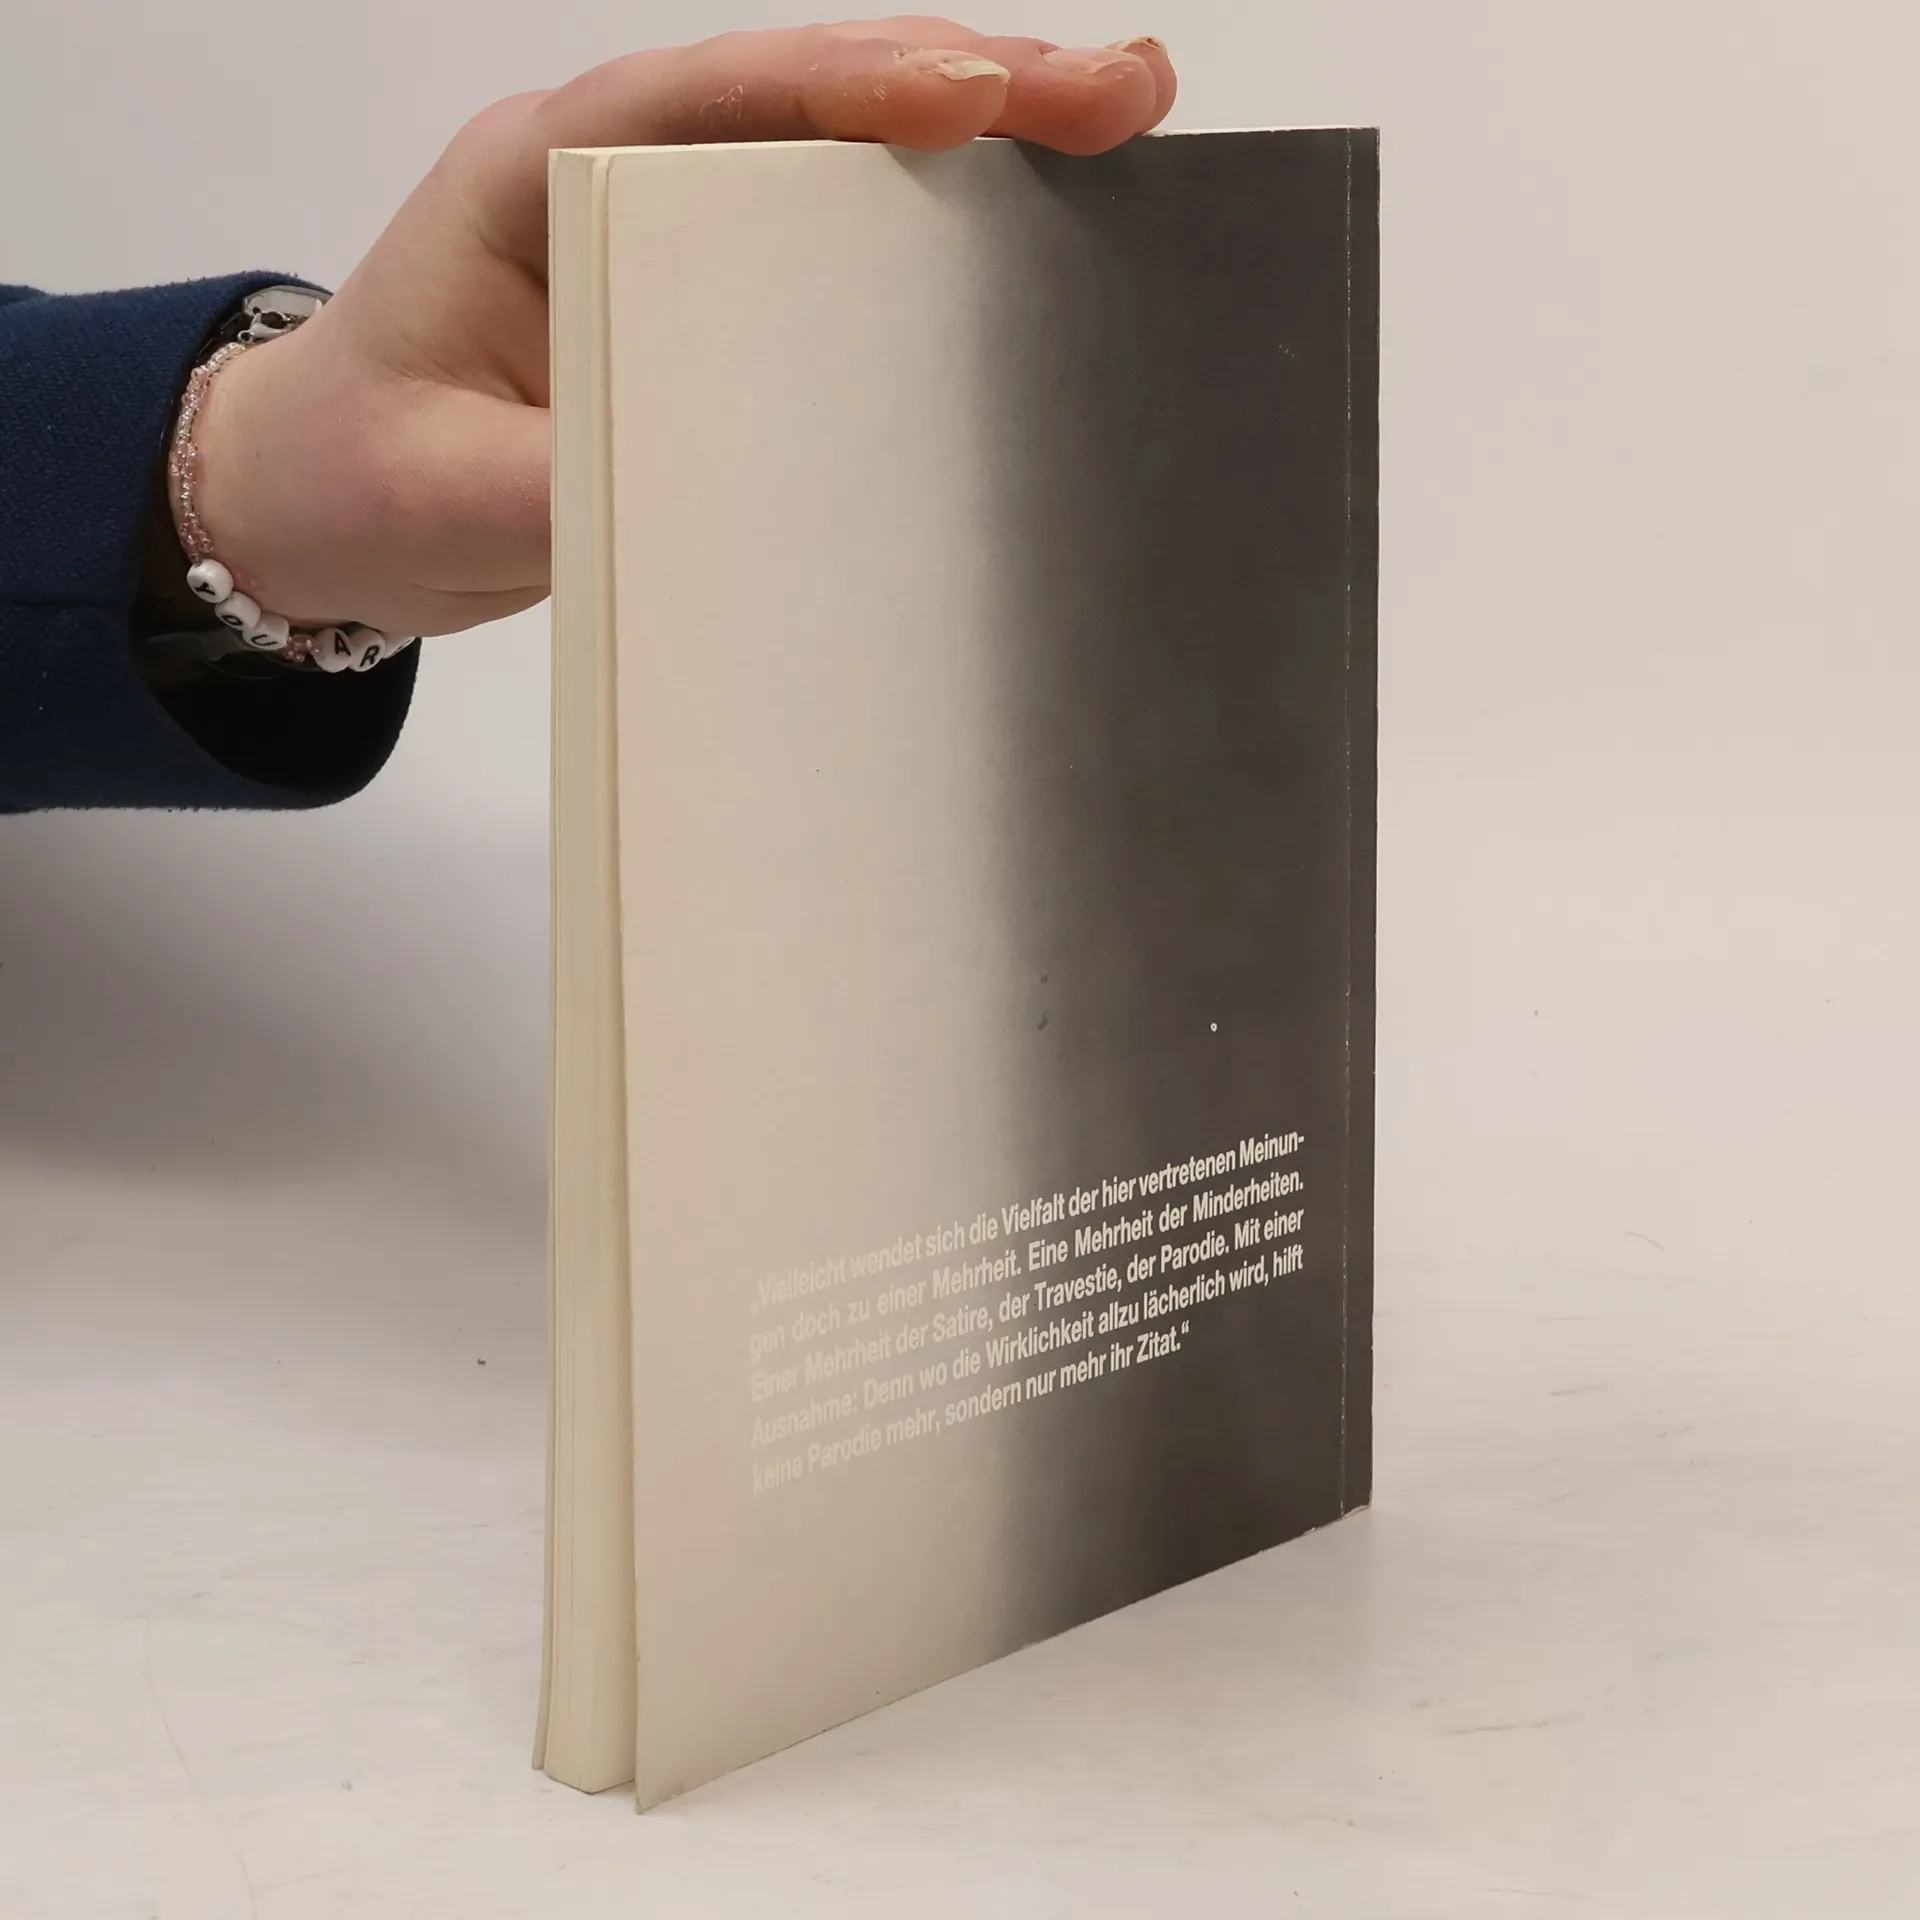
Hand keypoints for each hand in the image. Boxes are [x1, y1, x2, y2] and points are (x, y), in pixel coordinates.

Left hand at [185, 19, 1176, 638]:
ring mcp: (670, 236)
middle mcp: (618, 179)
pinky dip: (933, 237)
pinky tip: (1025, 239)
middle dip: (973, 85)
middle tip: (1120, 92)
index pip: (711, 98)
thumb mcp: (447, 493)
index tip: (980, 98)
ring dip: (979, 147)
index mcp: (538, 175)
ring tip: (1114, 133)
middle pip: (812, 100)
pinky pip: (832, 252)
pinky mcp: (706, 309)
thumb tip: (723, 504)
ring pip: (841, 161)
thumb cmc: (359, 471)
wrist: (320, 506)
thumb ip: (571, 486)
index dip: (855, 87)